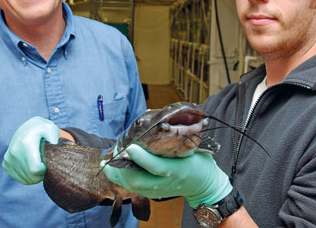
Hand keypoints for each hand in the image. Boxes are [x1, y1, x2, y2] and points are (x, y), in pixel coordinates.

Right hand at [2, 117, 58, 184]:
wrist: (28, 128)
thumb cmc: (44, 129)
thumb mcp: (51, 129)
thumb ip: (55, 140)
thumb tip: (54, 150)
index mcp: (25, 143)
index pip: (35, 169)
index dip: (44, 170)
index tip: (48, 163)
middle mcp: (14, 151)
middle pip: (31, 176)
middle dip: (41, 174)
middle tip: (46, 165)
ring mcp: (8, 158)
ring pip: (25, 179)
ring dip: (36, 176)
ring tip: (40, 165)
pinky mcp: (5, 164)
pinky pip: (20, 179)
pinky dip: (29, 177)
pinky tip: (33, 168)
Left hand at [103, 144, 232, 207]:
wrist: (204, 185)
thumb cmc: (198, 162)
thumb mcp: (192, 149)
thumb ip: (176, 140)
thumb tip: (158, 120)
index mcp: (176, 170)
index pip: (155, 167)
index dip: (140, 157)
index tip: (130, 146)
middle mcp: (165, 183)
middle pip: (137, 181)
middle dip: (121, 168)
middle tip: (114, 152)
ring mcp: (158, 191)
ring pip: (132, 186)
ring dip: (118, 173)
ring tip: (111, 159)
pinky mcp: (153, 194)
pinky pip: (133, 188)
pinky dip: (122, 178)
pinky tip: (116, 168)